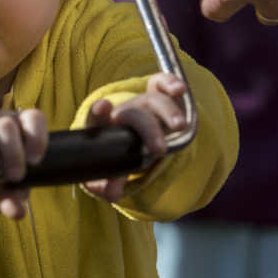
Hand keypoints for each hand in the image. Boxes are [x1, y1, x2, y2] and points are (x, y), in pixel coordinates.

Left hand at [81, 73, 183, 201]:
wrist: (134, 136)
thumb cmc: (120, 154)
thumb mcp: (111, 171)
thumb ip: (110, 183)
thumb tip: (114, 195)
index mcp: (106, 128)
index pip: (97, 119)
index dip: (98, 113)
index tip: (103, 107)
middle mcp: (125, 113)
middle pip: (135, 115)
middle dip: (148, 130)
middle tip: (158, 149)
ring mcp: (143, 103)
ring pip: (155, 101)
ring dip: (168, 112)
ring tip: (180, 127)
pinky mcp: (160, 95)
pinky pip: (163, 84)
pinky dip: (170, 82)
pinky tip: (180, 89)